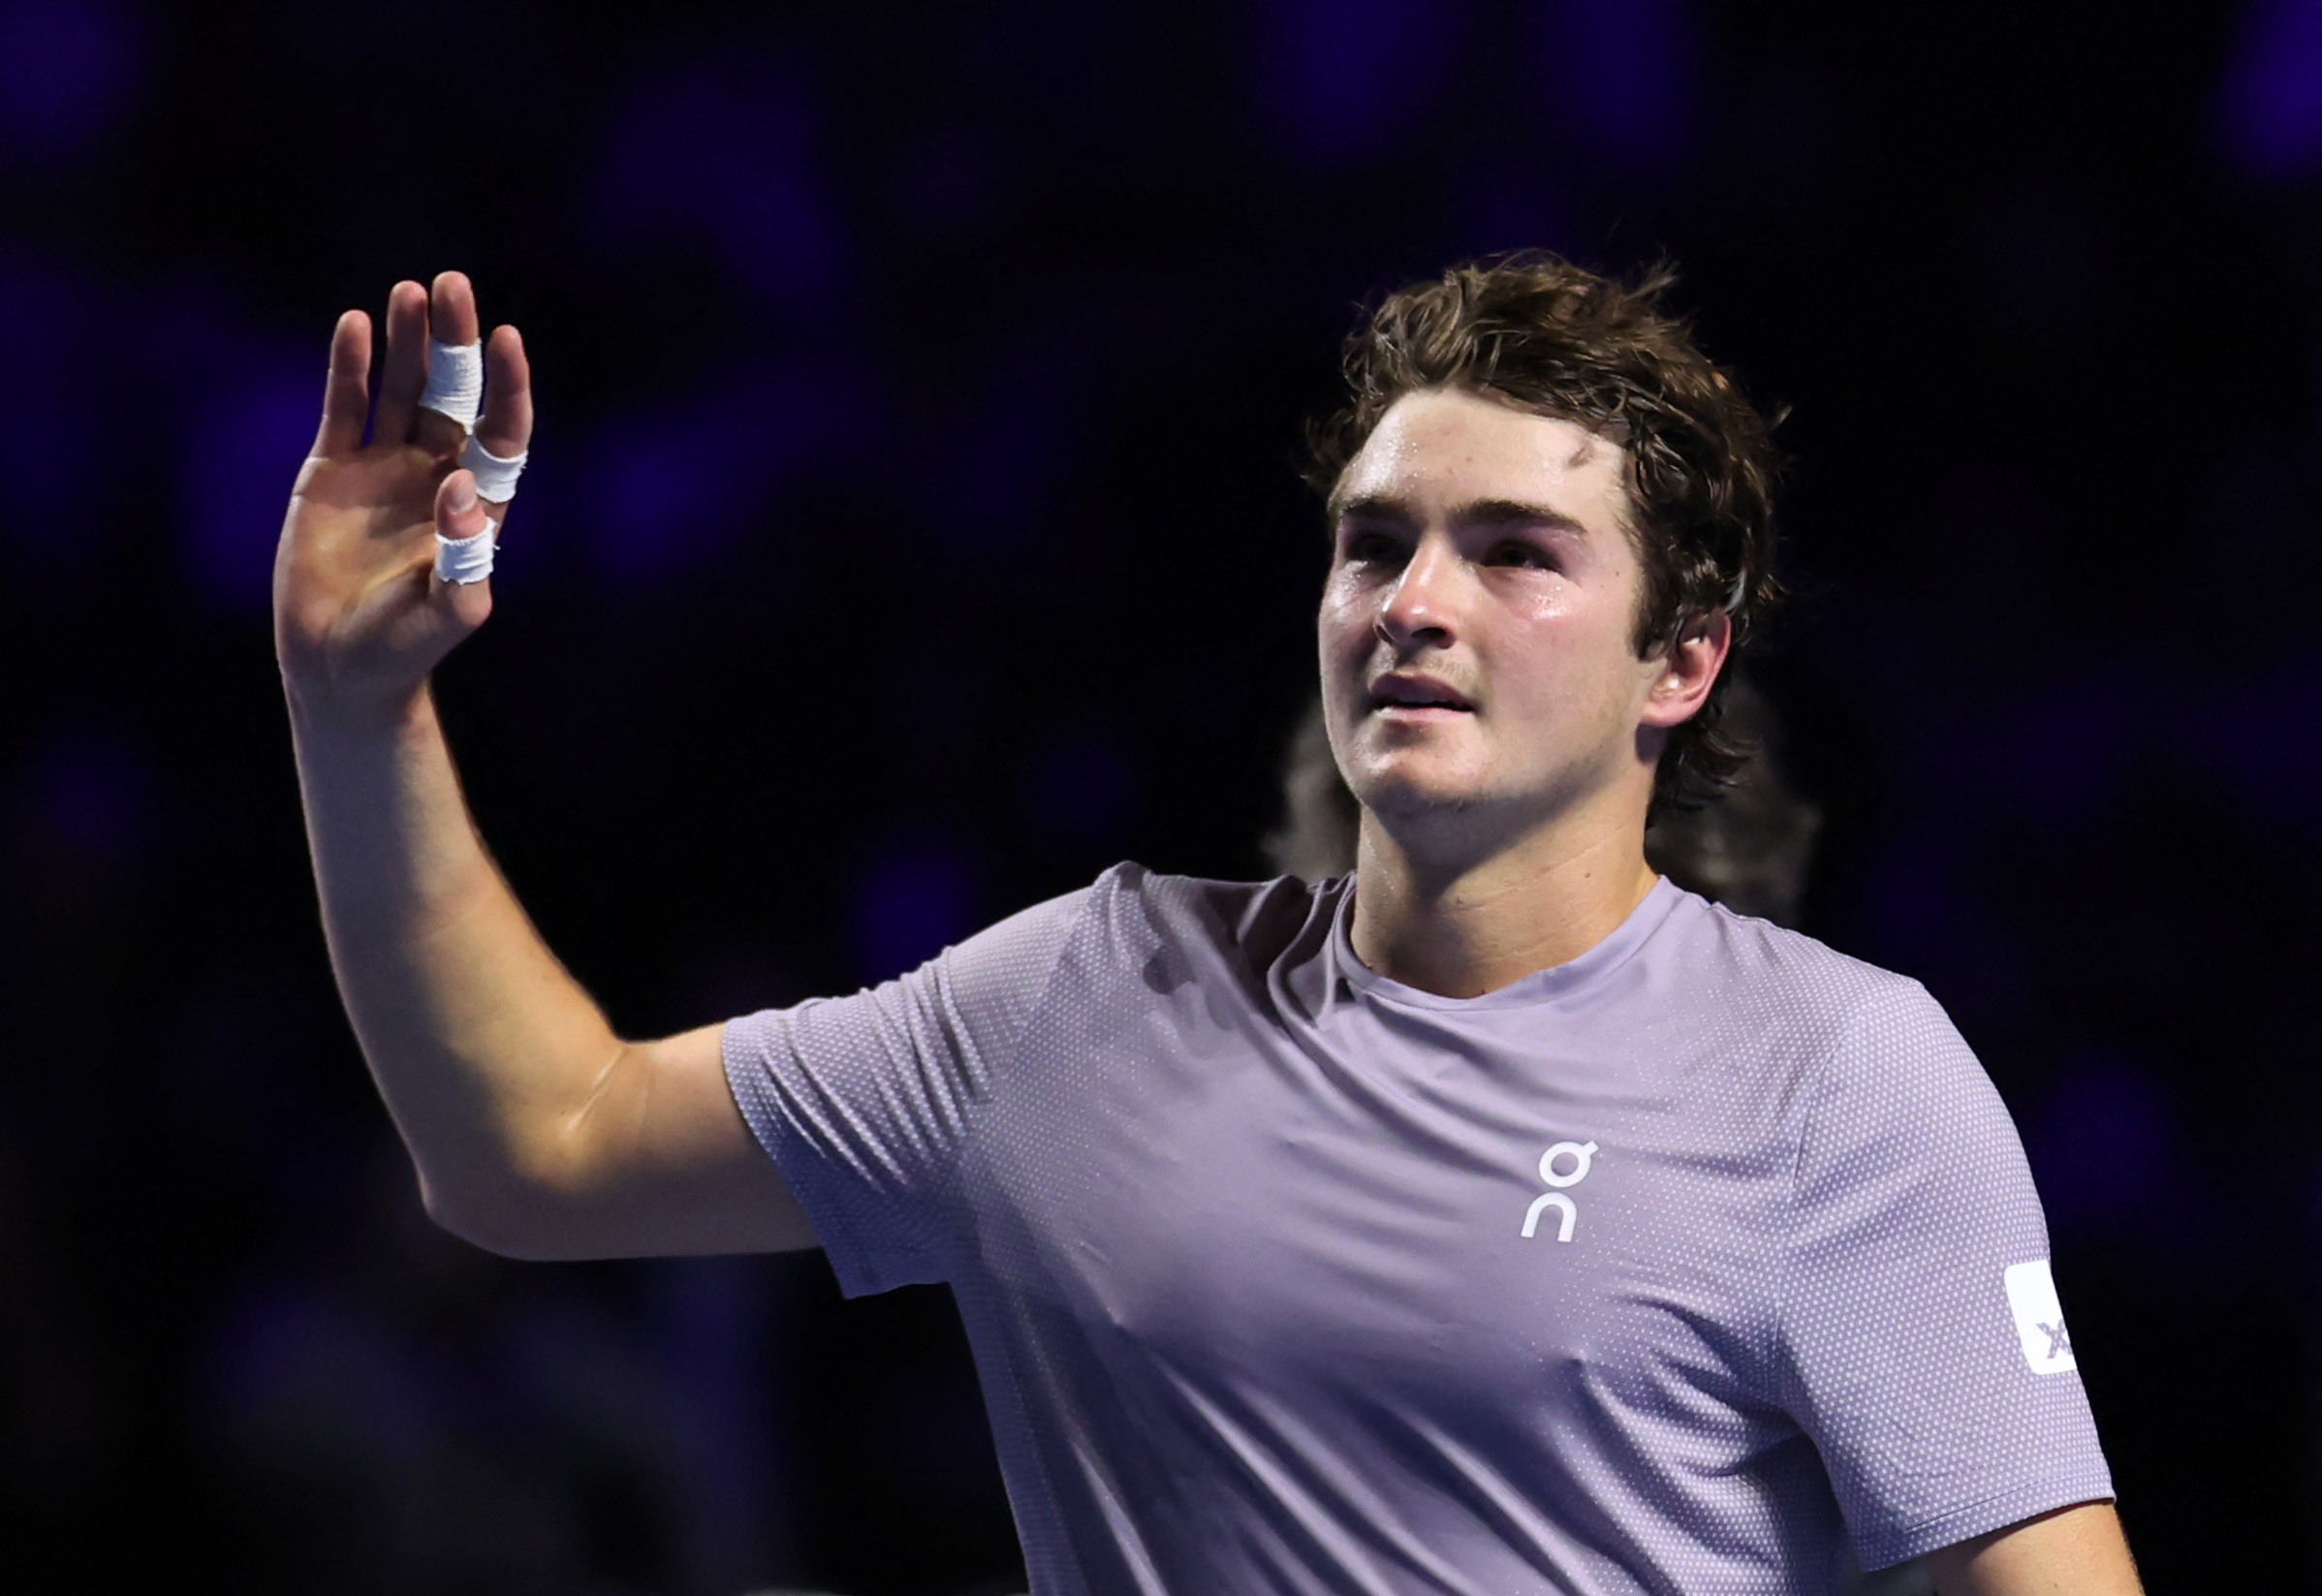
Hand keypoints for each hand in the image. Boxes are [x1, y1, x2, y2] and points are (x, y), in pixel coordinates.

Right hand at [273, 271, 533, 719]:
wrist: (339, 667)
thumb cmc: (405, 648)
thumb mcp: (450, 612)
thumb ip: (464, 557)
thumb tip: (461, 487)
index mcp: (478, 505)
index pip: (501, 432)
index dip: (506, 387)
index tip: (506, 339)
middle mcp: (436, 475)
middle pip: (453, 395)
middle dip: (455, 343)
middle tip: (454, 286)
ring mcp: (384, 468)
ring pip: (402, 390)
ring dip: (408, 342)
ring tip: (412, 291)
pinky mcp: (332, 469)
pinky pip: (346, 406)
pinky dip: (351, 368)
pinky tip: (356, 326)